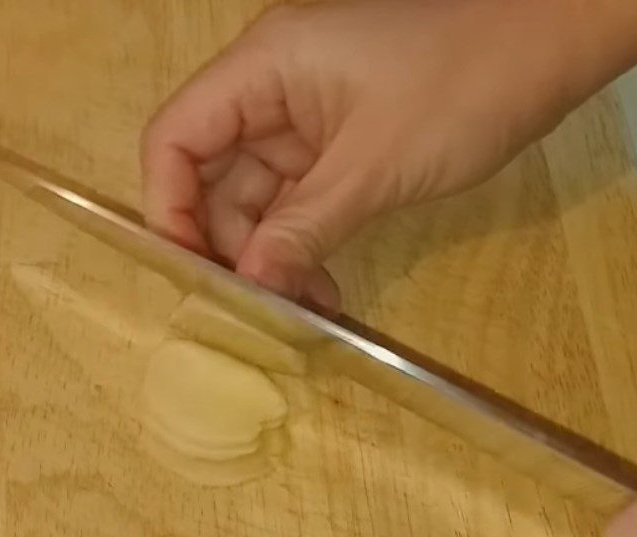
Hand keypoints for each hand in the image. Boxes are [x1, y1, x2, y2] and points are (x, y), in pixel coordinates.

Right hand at [141, 0, 612, 309]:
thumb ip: (303, 228)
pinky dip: (303, 248)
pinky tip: (322, 291)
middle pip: (213, 179)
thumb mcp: (373, 166)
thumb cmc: (464, 82)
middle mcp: (269, 93)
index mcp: (262, 70)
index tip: (190, 273)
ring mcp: (301, 123)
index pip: (176, 138)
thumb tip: (249, 288)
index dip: (169, 207)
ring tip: (302, 311)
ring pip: (256, 202)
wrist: (549, 45)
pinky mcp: (333, 149)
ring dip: (273, 259)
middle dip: (230, 248)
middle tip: (254, 309)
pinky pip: (297, 206)